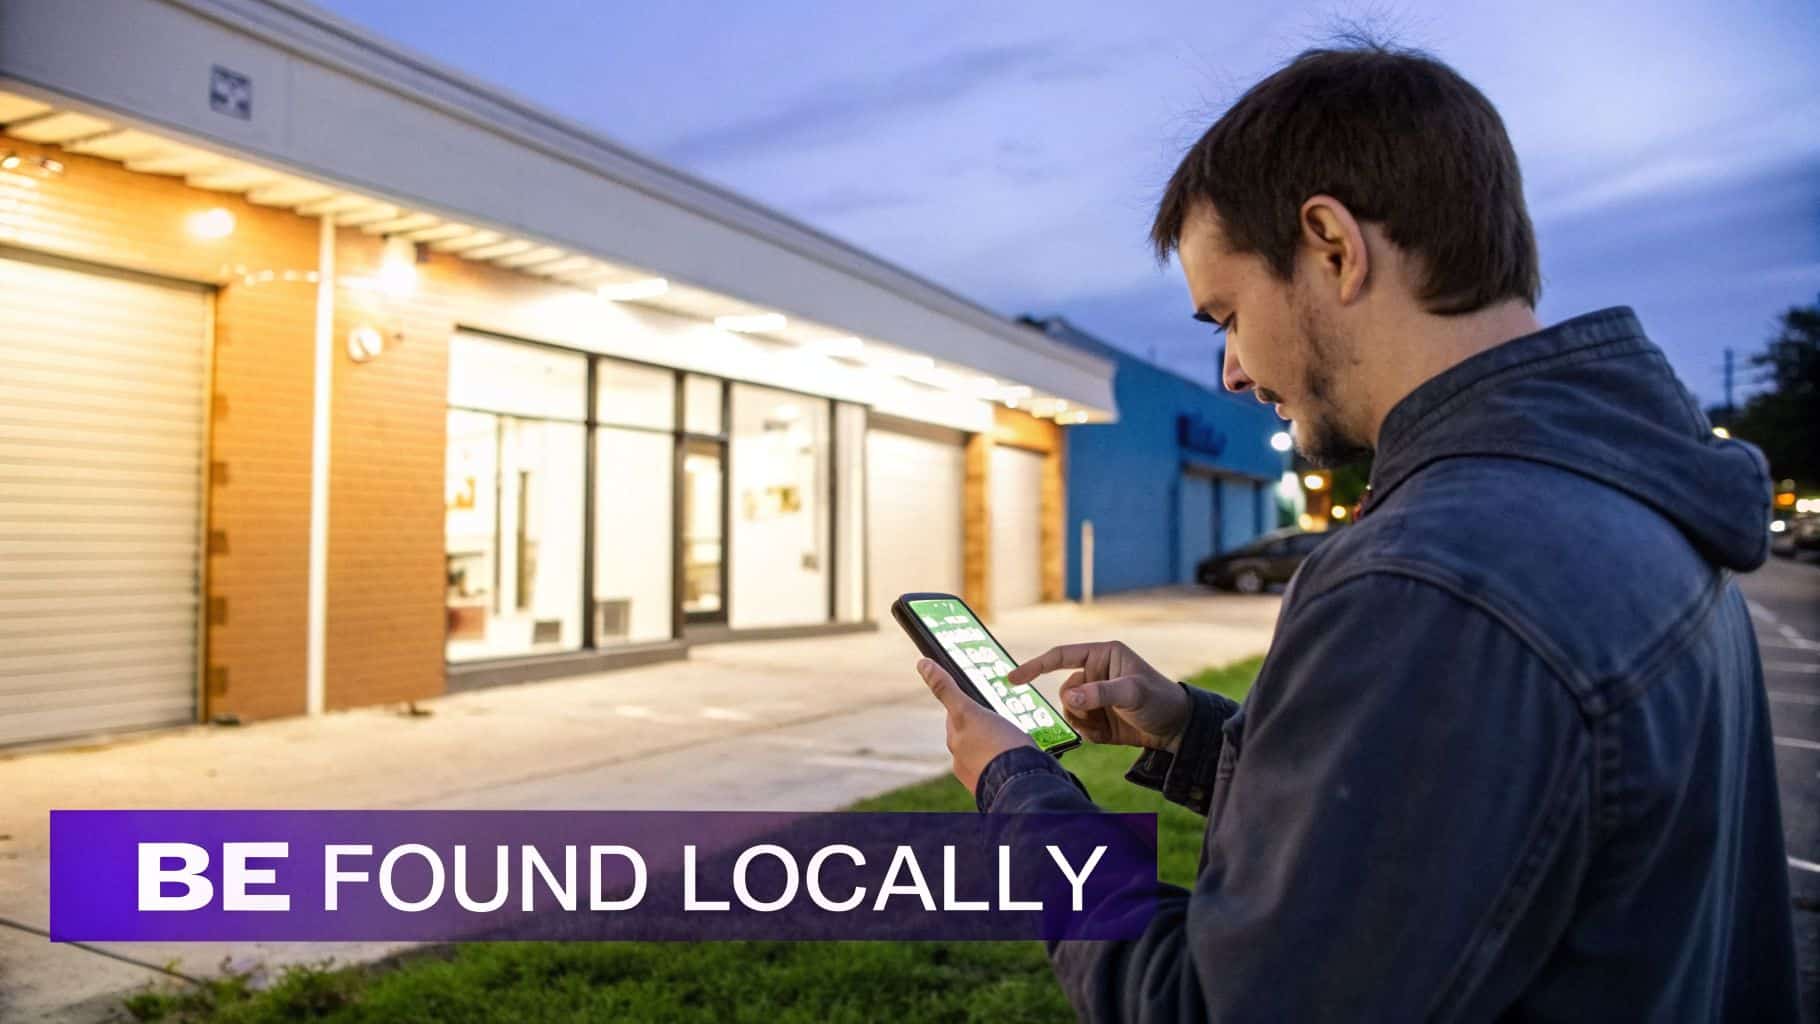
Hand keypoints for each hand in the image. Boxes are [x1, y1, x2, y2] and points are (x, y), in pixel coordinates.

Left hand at [916, 658, 1034, 795]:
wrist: (1021, 785)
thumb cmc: (996, 746)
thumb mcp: (968, 711)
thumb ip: (946, 689)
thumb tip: (922, 664)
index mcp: (956, 742)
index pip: (957, 717)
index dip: (969, 705)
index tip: (984, 701)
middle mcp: (962, 761)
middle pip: (972, 734)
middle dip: (984, 726)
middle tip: (1005, 716)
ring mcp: (979, 776)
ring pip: (986, 752)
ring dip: (996, 745)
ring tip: (1016, 738)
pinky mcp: (996, 786)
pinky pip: (1000, 768)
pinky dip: (1006, 762)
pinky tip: (1019, 757)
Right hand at [1009, 641, 1187, 750]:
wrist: (1178, 729)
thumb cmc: (1160, 700)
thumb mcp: (1133, 693)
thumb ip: (1100, 693)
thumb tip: (1068, 698)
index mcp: (1102, 655)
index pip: (1060, 656)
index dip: (1035, 666)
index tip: (1012, 680)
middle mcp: (1095, 673)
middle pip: (1064, 690)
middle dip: (1076, 706)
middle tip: (1096, 714)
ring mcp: (1095, 697)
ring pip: (1068, 710)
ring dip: (1083, 721)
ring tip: (1105, 725)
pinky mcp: (1097, 718)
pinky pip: (1078, 726)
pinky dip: (1088, 733)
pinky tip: (1107, 734)